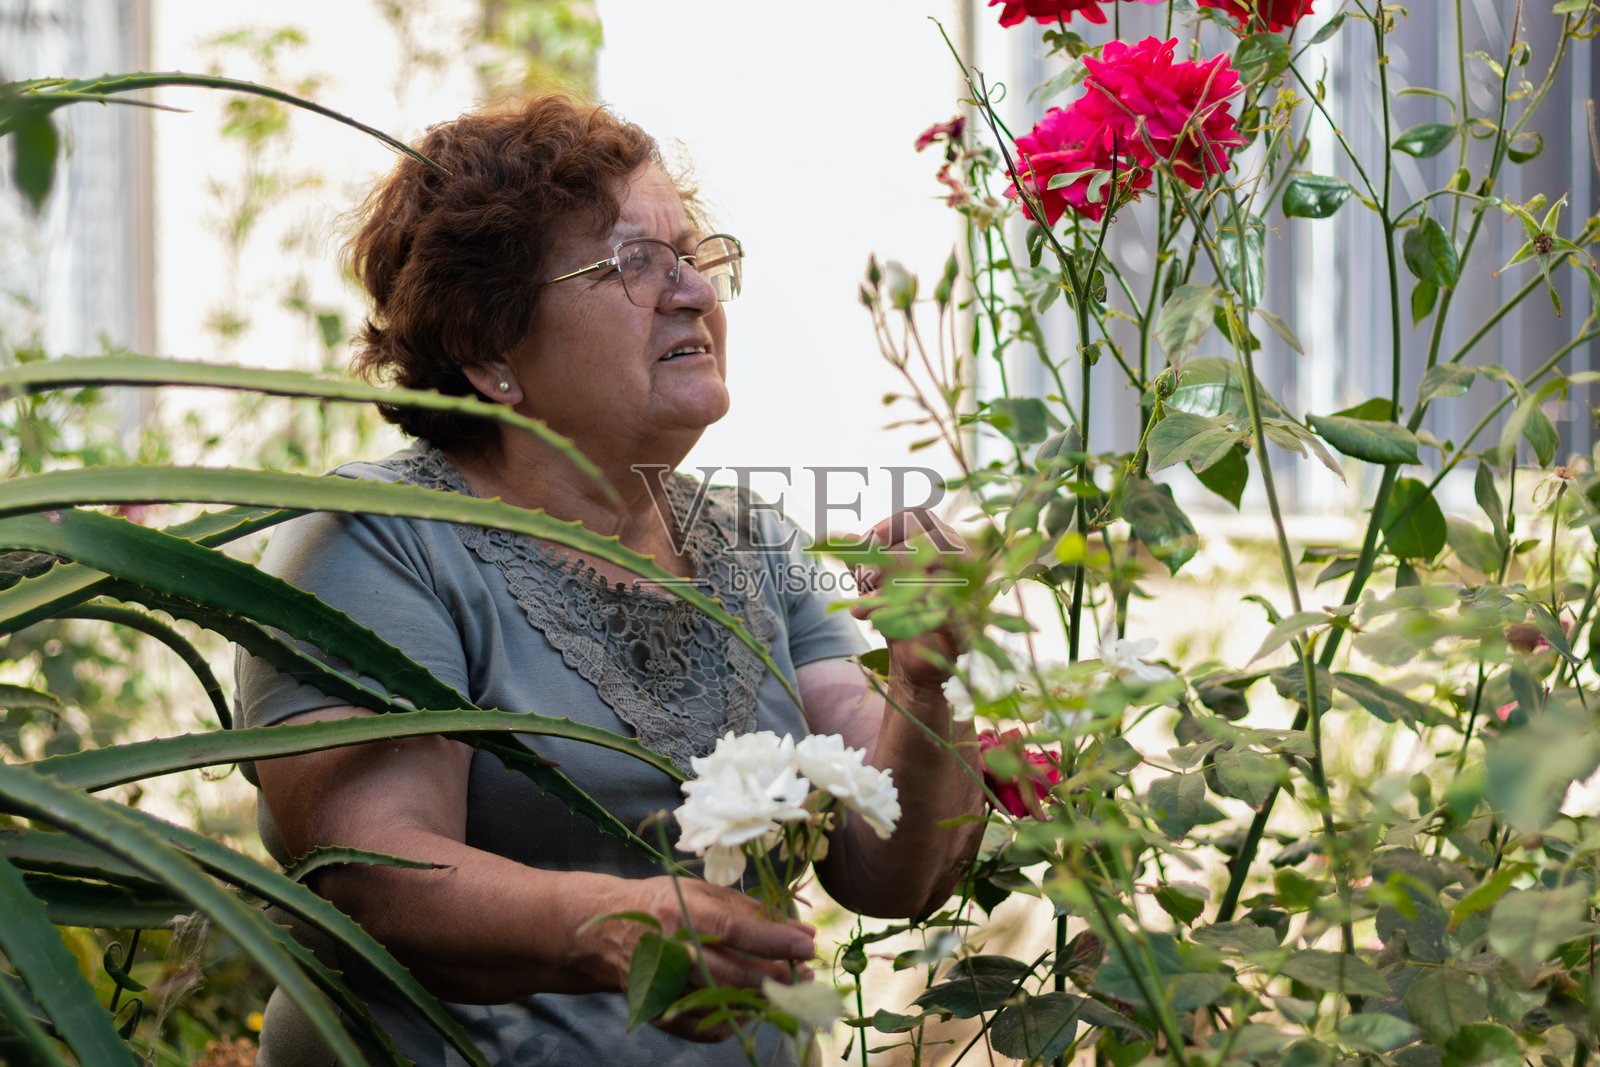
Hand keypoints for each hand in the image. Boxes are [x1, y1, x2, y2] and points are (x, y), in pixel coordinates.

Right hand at [582, 876, 814, 1041]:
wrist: (609, 934)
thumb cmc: (664, 904)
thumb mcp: (703, 892)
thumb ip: (751, 910)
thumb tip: (800, 928)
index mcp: (679, 914)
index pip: (733, 930)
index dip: (774, 940)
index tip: (808, 943)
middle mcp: (670, 953)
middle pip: (732, 973)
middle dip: (778, 976)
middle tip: (807, 973)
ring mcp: (664, 987)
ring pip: (726, 1003)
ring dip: (766, 998)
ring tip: (791, 986)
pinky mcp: (662, 1013)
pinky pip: (710, 1025)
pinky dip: (740, 1017)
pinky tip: (756, 1003)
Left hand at [850, 509, 969, 689]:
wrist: (915, 657)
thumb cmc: (897, 609)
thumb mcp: (874, 583)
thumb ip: (862, 561)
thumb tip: (844, 537)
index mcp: (940, 541)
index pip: (920, 518)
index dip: (891, 527)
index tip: (865, 542)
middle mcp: (962, 560)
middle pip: (931, 543)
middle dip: (892, 560)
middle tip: (865, 577)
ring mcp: (970, 590)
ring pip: (934, 580)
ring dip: (892, 594)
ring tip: (861, 608)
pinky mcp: (968, 623)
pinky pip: (939, 614)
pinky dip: (907, 617)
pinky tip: (885, 623)